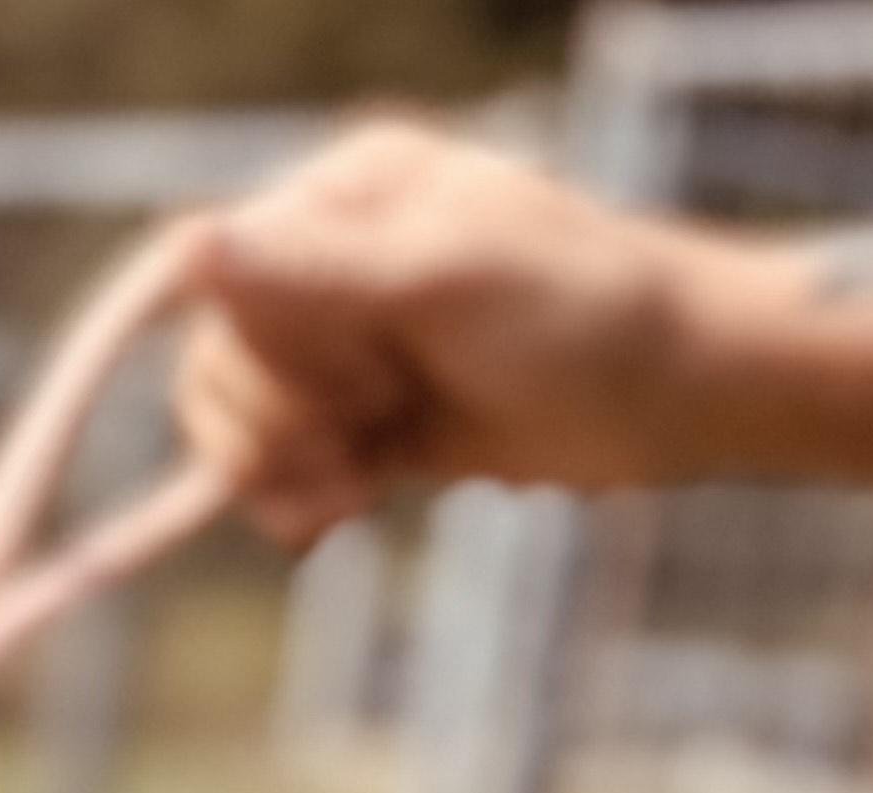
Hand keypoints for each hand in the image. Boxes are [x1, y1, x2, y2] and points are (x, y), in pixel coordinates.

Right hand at [175, 121, 708, 543]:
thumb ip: (311, 275)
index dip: (242, 356)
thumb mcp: (444, 286)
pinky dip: (295, 503)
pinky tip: (346, 514)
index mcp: (343, 198)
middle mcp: (329, 262)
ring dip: (279, 473)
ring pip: (232, 424)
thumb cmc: (586, 318)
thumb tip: (189, 240)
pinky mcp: (365, 418)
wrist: (683, 390)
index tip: (307, 411)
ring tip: (361, 488)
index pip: (219, 282)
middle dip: (273, 424)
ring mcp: (345, 344)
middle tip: (365, 441)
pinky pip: (274, 469)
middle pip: (214, 362)